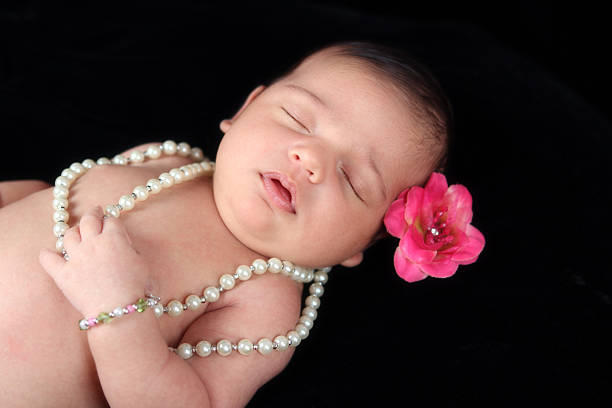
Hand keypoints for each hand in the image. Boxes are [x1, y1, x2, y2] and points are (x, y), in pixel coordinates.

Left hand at [39, 206, 154, 316]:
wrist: (118, 309)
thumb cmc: (135, 288)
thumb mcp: (142, 263)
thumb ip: (130, 248)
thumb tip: (122, 244)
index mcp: (114, 239)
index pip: (111, 221)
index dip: (112, 221)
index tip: (112, 223)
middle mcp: (93, 243)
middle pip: (89, 220)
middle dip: (92, 213)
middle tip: (94, 211)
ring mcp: (76, 258)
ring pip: (69, 235)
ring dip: (73, 231)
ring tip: (75, 232)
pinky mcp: (63, 274)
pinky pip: (48, 259)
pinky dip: (47, 255)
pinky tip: (47, 253)